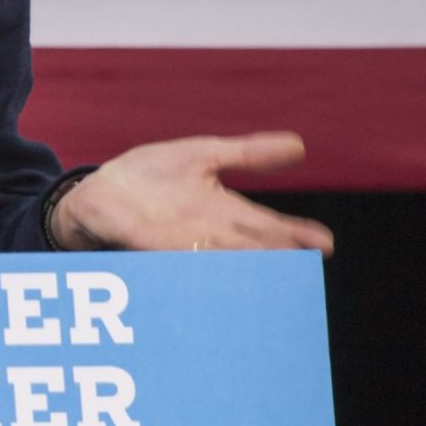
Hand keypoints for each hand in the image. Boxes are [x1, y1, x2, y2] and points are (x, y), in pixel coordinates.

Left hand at [51, 131, 333, 254]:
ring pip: (218, 260)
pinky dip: (191, 267)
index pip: (268, 225)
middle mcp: (207, 234)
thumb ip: (247, 154)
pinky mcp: (146, 246)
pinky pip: (173, 260)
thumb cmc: (153, 176)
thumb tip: (300, 145)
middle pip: (249, 248)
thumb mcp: (203, 156)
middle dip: (275, 259)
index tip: (325, 245)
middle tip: (304, 270)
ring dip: (241, 271)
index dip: (295, 235)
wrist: (99, 192)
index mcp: (224, 213)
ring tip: (268, 281)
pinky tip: (207, 271)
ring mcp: (178, 243)